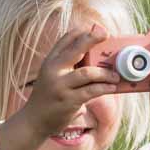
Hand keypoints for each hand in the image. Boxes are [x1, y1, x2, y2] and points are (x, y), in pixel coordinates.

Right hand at [0, 24, 121, 149]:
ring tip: (116, 75)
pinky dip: (104, 87)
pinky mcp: (68, 101)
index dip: (82, 32)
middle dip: (92, 39)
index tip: (97, 28)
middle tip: (107, 34)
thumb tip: (94, 57)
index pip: (65, 39)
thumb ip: (67, 65)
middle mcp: (53, 70)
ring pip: (88, 73)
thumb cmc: (48, 97)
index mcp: (50, 61)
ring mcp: (60, 86)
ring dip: (105, 73)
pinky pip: (91, 91)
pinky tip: (112, 87)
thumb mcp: (51, 76)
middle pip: (76, 50)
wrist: (33, 121)